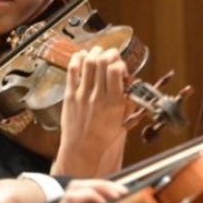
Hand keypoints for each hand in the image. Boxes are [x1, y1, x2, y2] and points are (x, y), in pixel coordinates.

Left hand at [55, 47, 130, 175]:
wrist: (83, 150)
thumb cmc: (104, 138)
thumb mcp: (124, 121)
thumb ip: (129, 102)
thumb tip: (132, 85)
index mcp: (114, 102)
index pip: (116, 70)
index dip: (120, 63)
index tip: (121, 67)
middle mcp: (98, 96)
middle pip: (102, 61)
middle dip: (109, 53)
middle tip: (111, 56)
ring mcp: (82, 94)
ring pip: (88, 62)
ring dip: (95, 52)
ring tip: (98, 52)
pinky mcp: (69, 95)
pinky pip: (72, 71)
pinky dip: (77, 59)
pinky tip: (82, 56)